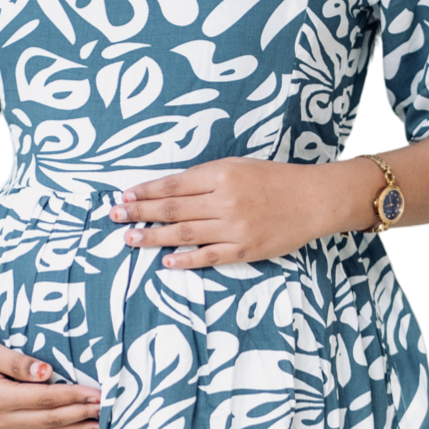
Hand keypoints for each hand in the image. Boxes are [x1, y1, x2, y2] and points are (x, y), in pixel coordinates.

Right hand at [0, 335, 100, 428]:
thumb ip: (18, 362)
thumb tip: (47, 371)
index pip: (44, 399)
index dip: (73, 396)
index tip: (96, 392)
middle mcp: (1, 419)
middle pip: (49, 420)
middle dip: (80, 414)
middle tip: (106, 409)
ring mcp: (3, 428)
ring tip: (100, 426)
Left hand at [109, 157, 374, 268]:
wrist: (314, 199)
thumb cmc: (274, 180)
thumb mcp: (239, 166)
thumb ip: (206, 178)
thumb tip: (169, 190)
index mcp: (222, 174)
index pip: (174, 185)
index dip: (146, 192)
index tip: (124, 195)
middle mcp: (225, 200)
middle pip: (173, 209)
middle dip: (140, 212)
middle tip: (114, 216)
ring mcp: (234, 227)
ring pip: (184, 234)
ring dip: (153, 237)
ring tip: (129, 239)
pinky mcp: (245, 250)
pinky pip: (208, 256)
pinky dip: (185, 259)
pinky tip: (166, 261)